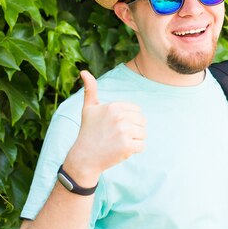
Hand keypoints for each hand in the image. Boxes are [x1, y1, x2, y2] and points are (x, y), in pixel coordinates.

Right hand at [63, 70, 145, 185]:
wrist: (84, 157)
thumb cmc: (88, 132)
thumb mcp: (88, 109)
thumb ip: (90, 89)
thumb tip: (83, 71)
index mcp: (114, 106)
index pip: (136, 111)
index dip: (128, 120)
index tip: (114, 127)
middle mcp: (120, 116)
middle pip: (142, 122)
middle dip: (133, 130)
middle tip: (116, 136)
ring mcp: (124, 131)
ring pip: (143, 134)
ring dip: (134, 140)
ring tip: (118, 143)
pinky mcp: (127, 146)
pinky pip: (142, 146)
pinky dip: (134, 150)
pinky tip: (121, 150)